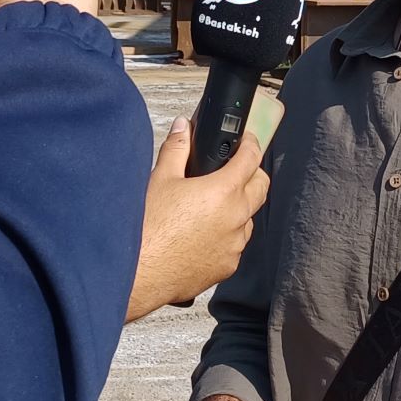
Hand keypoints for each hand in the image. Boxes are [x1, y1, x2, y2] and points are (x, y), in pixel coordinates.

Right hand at [127, 123, 269, 321]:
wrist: (140, 273)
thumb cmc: (149, 227)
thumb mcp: (161, 179)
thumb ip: (177, 148)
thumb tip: (183, 127)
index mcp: (224, 191)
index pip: (251, 158)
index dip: (250, 143)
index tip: (246, 140)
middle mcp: (236, 218)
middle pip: (261, 187)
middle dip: (252, 173)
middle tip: (234, 168)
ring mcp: (235, 245)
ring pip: (249, 218)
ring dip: (239, 207)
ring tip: (213, 204)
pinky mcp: (227, 266)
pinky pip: (235, 244)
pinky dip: (227, 235)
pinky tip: (203, 233)